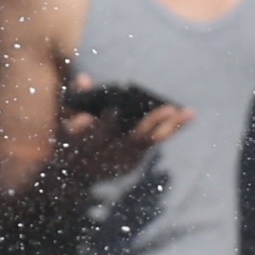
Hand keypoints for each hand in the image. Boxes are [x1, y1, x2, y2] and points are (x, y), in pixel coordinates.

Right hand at [53, 95, 190, 184]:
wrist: (74, 175)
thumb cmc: (70, 138)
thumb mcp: (65, 117)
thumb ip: (74, 96)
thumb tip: (86, 78)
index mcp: (86, 143)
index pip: (95, 134)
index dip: (103, 123)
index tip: (114, 109)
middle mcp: (107, 154)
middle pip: (133, 139)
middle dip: (151, 124)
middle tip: (169, 108)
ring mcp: (121, 160)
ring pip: (150, 142)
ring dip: (170, 127)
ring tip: (189, 112)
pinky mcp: (132, 162)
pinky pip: (154, 143)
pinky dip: (170, 130)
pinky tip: (186, 116)